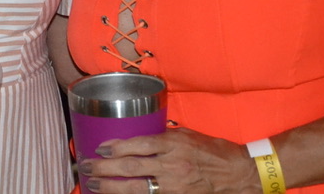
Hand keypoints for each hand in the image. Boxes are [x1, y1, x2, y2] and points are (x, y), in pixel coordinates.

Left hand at [78, 128, 259, 193]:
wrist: (237, 173)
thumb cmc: (211, 150)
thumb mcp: (186, 134)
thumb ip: (162, 136)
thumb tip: (137, 136)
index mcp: (173, 144)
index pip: (138, 145)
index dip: (116, 147)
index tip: (100, 148)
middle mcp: (171, 164)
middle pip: (131, 168)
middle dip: (104, 169)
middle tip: (86, 168)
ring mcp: (174, 185)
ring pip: (136, 188)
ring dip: (111, 187)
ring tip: (93, 184)